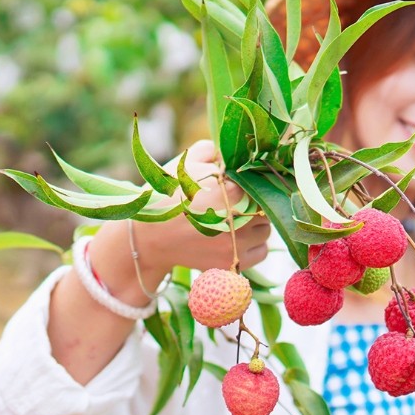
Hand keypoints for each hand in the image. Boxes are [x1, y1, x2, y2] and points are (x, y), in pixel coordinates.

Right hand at [127, 139, 270, 275]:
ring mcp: (237, 244)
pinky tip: (238, 238)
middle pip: (266, 207)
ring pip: (265, 230)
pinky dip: (255, 245)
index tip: (241, 185)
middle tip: (235, 203)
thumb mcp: (187, 163)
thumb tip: (232, 155)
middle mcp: (240, 218)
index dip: (252, 183)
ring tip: (236, 220)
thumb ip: (213, 151)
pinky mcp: (232, 264)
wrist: (149, 236)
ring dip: (256, 224)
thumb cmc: (168, 196)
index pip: (261, 183)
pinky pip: (261, 252)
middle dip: (254, 203)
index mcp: (232, 189)